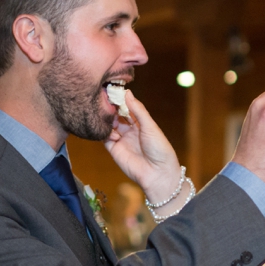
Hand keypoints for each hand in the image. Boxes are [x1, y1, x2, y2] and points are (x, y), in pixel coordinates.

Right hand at [101, 87, 182, 204]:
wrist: (157, 173)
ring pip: (109, 126)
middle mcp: (130, 130)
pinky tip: (111, 132)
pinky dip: (105, 133)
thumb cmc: (159, 148)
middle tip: (107, 102)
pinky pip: (105, 139)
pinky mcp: (114, 150)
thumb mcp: (149, 125)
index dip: (121, 100)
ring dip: (108, 121)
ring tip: (109, 118)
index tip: (113, 91)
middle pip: (116, 116)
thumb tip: (127, 92)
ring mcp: (121, 140)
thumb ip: (137, 109)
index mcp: (141, 123)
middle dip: (112, 109)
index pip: (127, 108)